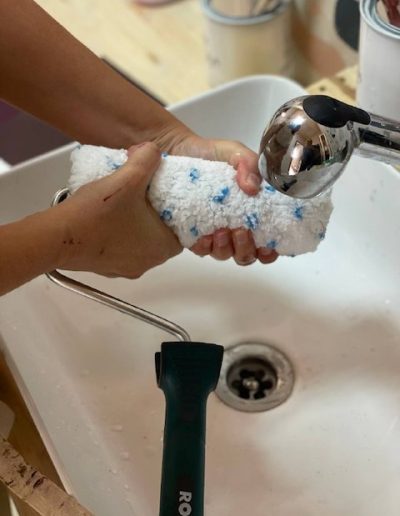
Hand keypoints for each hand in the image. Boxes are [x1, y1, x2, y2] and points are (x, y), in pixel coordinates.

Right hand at [56, 142, 181, 277]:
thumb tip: (153, 150)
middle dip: (154, 215)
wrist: (56, 237)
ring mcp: (128, 269)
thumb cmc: (95, 214)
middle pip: (161, 235)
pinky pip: (122, 249)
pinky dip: (119, 234)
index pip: (182, 230)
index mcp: (162, 246)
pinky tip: (108, 218)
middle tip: (144, 195)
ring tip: (124, 203)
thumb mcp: (127, 178)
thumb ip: (147, 160)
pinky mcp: (108, 268)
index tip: (167, 198)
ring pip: (141, 243)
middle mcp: (149, 262)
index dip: (176, 212)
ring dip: (136, 224)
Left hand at [168, 131, 277, 265]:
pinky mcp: (192, 234)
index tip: (268, 245)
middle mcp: (235, 228)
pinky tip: (203, 236)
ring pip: (225, 255)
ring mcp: (214, 233)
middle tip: (241, 231)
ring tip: (220, 231)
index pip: (268, 242)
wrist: (177, 151)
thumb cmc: (211, 154)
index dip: (270, 251)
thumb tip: (252, 188)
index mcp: (252, 213)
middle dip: (247, 248)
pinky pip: (201, 249)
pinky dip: (204, 246)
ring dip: (226, 248)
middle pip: (247, 255)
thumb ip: (249, 164)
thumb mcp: (235, 152)